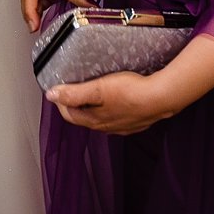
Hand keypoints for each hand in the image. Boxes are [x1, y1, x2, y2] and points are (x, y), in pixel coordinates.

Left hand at [45, 69, 184, 135]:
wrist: (160, 98)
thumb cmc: (130, 92)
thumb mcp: (98, 89)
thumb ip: (74, 93)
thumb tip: (52, 95)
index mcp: (94, 121)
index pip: (69, 115)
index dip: (61, 101)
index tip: (59, 88)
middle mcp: (106, 127)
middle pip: (84, 117)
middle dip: (76, 103)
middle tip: (73, 87)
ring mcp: (122, 126)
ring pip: (102, 118)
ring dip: (94, 106)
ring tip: (94, 90)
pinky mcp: (135, 121)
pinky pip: (118, 116)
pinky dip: (111, 108)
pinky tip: (117, 98)